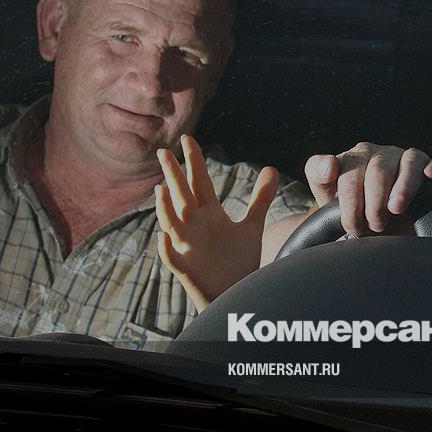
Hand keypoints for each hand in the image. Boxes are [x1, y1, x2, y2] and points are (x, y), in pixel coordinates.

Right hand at [155, 134, 278, 311]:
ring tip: (161, 190)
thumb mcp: (251, 226)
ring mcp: (188, 247)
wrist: (235, 293)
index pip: (200, 182)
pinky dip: (166, 249)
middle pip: (183, 196)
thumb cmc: (237, 260)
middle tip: (164, 152)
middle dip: (174, 176)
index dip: (194, 162)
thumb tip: (271, 169)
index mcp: (209, 214)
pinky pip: (172, 258)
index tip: (188, 138)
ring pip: (173, 225)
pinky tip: (163, 237)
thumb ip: (260, 199)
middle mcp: (194, 226)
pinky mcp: (186, 269)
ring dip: (165, 209)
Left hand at [304, 142, 431, 235]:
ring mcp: (406, 159)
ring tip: (396, 209)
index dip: (350, 202)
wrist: (373, 227)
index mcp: (355, 158)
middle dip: (374, 203)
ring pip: (410, 162)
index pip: (350, 173)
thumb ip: (317, 174)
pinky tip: (431, 176)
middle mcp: (381, 155)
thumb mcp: (327, 193)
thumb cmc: (351, 209)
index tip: (352, 225)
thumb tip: (330, 164)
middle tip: (374, 226)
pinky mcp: (429, 168)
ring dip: (404, 187)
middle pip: (379, 170)